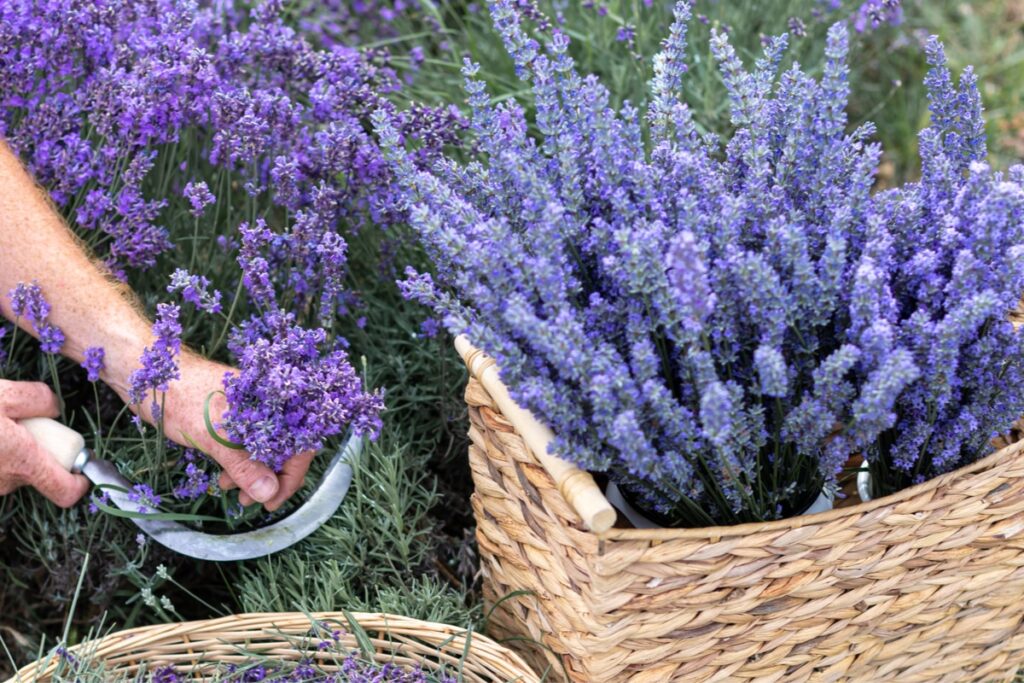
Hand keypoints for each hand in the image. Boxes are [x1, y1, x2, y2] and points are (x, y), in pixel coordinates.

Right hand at [0, 380, 89, 505]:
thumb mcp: (5, 394)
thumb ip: (38, 398)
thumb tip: (55, 408)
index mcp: (24, 462)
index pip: (65, 491)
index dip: (81, 482)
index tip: (84, 466)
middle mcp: (6, 481)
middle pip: (40, 471)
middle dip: (41, 448)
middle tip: (26, 423)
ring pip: (16, 467)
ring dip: (16, 448)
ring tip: (3, 423)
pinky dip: (1, 451)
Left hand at [159, 354, 313, 511]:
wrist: (149, 373)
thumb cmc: (183, 397)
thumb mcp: (214, 436)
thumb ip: (243, 465)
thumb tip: (269, 493)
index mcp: (273, 402)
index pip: (300, 442)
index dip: (291, 475)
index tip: (274, 500)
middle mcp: (267, 407)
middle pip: (285, 449)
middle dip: (271, 479)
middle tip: (252, 502)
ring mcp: (249, 413)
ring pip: (264, 450)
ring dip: (253, 476)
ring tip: (234, 493)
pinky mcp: (232, 419)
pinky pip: (246, 446)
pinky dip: (240, 465)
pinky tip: (225, 478)